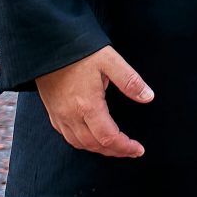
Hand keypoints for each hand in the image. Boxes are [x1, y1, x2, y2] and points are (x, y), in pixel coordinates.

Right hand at [36, 46, 153, 158]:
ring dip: (99, 149)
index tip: (139, 149)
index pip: (108, 138)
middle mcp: (71, 115)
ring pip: (79, 143)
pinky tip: (91, 137)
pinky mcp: (52, 111)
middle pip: (94, 145)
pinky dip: (82, 142)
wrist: (48, 45)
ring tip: (116, 147)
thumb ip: (130, 81)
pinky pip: (67, 135)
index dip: (125, 147)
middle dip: (115, 151)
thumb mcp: (110, 60)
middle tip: (131, 150)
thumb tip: (149, 97)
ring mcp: (59, 115)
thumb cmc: (80, 51)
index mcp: (87, 105)